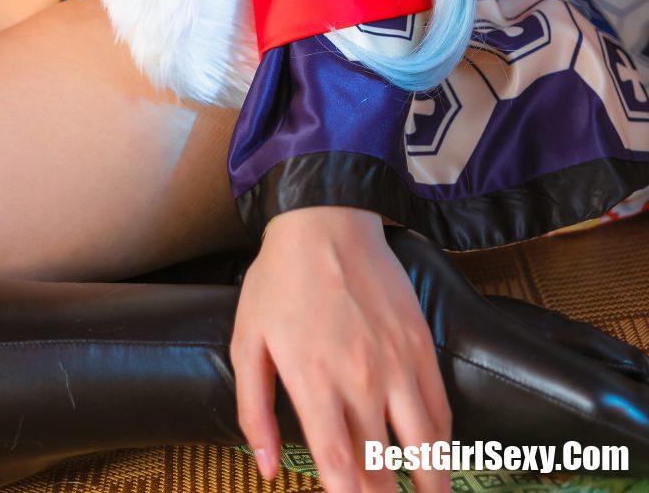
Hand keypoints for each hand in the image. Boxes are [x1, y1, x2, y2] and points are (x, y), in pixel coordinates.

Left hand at [231, 207, 451, 492]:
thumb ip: (254, 412)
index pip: (338, 467)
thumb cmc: (279, 282)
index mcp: (313, 382)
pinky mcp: (420, 347)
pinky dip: (441, 443)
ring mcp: (396, 364)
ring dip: (429, 484)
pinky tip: (436, 458)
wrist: (326, 221)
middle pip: (381, 467)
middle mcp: (359, 380)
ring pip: (424, 447)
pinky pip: (439, 410)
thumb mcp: (247, 341)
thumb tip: (267, 469)